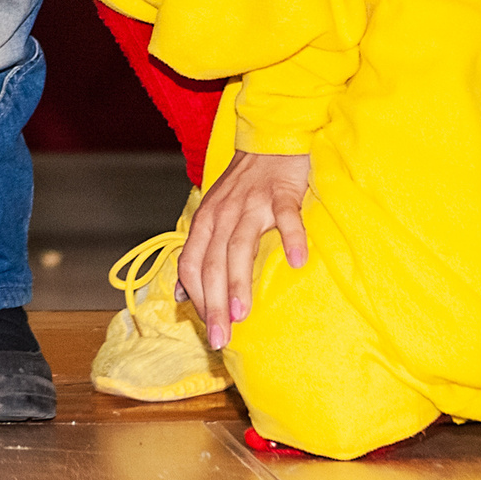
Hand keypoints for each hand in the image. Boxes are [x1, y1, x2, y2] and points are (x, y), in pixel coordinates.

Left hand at [177, 151, 311, 350]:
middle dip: (213, 303)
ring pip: (240, 247)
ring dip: (238, 282)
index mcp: (205, 221)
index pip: (191, 264)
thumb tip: (183, 294)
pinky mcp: (281, 194)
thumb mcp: (213, 215)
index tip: (208, 327)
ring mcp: (252, 203)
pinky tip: (297, 262)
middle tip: (221, 337)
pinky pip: (286, 219)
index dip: (197, 297)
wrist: (269, 141)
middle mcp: (223, 214)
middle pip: (213, 263)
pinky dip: (292, 239)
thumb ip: (199, 252)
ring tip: (241, 314)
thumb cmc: (243, 185)